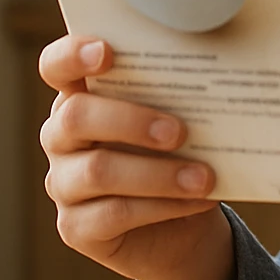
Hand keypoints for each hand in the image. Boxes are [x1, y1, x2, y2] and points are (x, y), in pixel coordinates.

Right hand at [37, 34, 233, 279]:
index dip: (72, 55)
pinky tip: (199, 200)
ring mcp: (64, 183)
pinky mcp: (76, 227)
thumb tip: (224, 69)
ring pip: (98, 171)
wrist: (184, 224)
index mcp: (82, 95)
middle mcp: (63, 137)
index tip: (106, 52)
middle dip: (131, 120)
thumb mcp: (182, 116)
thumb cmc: (181, 153)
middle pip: (76, 117)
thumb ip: (181, 92)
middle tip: (180, 132)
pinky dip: (163, 206)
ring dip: (158, 173)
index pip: (56, 66)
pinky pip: (115, 214)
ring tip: (205, 177)